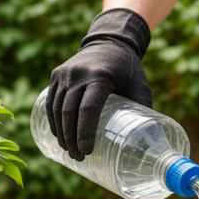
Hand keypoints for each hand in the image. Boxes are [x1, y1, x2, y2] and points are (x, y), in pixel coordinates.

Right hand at [47, 8, 151, 160]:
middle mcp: (79, 74)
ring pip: (57, 109)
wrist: (109, 41)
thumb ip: (142, 110)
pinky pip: (51, 102)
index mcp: (100, 76)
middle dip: (71, 138)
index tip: (87, 151)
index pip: (88, 108)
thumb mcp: (139, 86)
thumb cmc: (128, 69)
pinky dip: (53, 121)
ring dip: (61, 133)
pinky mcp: (57, 74)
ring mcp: (65, 73)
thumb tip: (148, 143)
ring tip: (69, 150)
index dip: (85, 132)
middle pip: (70, 112)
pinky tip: (58, 135)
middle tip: (78, 156)